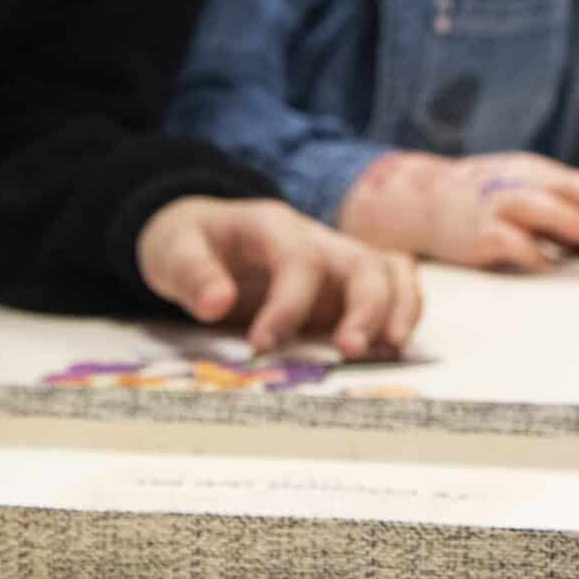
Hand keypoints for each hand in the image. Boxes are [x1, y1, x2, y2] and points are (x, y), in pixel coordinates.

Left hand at [137, 196, 421, 359]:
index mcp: (273, 226)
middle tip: (350, 351)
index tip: (262, 346)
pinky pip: (394, 285)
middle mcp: (316, 238)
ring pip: (390, 271)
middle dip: (366, 306)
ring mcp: (337, 260)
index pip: (298, 259)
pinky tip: (391, 348)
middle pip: (361, 261)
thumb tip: (217, 305)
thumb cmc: (189, 243)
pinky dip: (405, 311)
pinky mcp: (347, 284)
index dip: (288, 305)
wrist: (203, 234)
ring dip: (398, 309)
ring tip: (389, 350)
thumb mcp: (173, 250)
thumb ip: (192, 273)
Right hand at [339, 151, 578, 271]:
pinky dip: (528, 252)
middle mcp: (519, 183)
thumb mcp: (524, 189)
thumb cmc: (487, 198)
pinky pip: (506, 241)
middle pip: (564, 189)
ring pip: (533, 205)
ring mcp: (497, 206)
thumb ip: (559, 205)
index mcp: (536, 172)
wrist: (426, 200)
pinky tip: (546, 265)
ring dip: (560, 217)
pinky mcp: (479, 233)